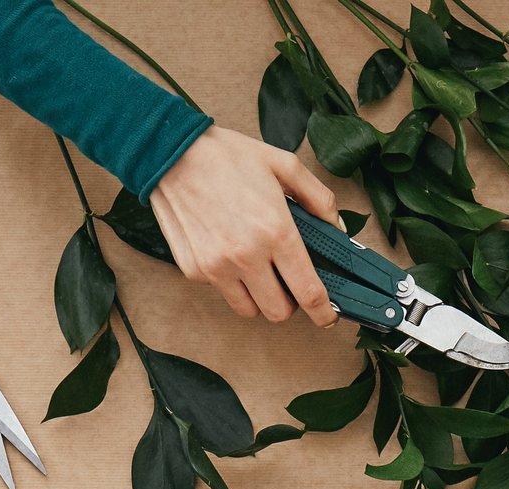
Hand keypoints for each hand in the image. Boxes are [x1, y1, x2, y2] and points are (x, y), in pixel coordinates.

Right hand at [149, 127, 340, 325]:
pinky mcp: (194, 269)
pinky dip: (230, 280)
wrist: (172, 152)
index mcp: (275, 231)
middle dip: (289, 302)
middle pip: (279, 312)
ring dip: (259, 297)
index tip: (326, 316)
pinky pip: (220, 290)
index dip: (322, 311)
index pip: (307, 291)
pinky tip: (227, 251)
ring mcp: (216, 267)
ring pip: (249, 310)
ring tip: (257, 270)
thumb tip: (336, 227)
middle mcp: (246, 256)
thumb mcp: (284, 164)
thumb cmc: (227, 156)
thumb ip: (318, 198)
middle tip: (287, 283)